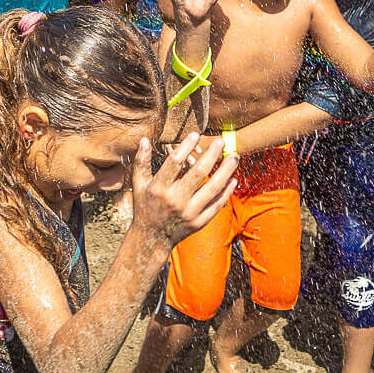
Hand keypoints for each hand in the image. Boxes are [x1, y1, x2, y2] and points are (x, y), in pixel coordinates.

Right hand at [131, 131, 240, 248]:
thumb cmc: (145, 206)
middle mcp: (175, 200)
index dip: (186, 146)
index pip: (174, 163)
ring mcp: (189, 213)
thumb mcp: (138, 185)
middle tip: (221, 142)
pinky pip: (216, 205)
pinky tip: (233, 179)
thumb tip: (145, 139)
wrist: (152, 238)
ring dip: (226, 171)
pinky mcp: (199, 222)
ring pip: (212, 188)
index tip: (195, 134)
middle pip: (198, 173)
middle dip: (211, 155)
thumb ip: (141, 162)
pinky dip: (226, 192)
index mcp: (159, 189)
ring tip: (234, 157)